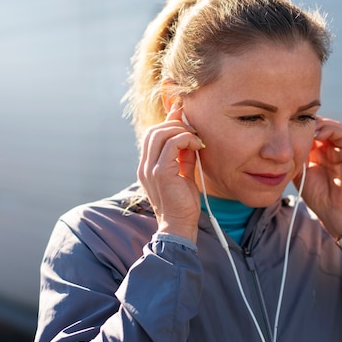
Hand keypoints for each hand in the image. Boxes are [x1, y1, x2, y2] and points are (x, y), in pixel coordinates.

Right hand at [137, 103, 204, 241]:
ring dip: (181, 131)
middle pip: (154, 131)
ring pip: (161, 134)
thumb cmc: (183, 204)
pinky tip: (197, 146)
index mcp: (147, 166)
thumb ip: (183, 157)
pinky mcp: (161, 173)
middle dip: (175, 124)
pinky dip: (186, 140)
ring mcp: (150, 169)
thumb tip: (190, 139)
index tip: (183, 115)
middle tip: (194, 130)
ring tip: (196, 139)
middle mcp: (145, 166)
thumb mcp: (183, 175)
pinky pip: (172, 145)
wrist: (179, 226)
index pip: (152, 135)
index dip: (168, 122)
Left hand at [294, 117, 341, 238]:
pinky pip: (340, 133)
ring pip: (330, 125)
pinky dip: (328, 129)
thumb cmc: (315, 195)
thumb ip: (293, 157)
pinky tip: (317, 135)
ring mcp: (337, 149)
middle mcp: (326, 148)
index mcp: (314, 152)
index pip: (308, 131)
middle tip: (296, 122)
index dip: (298, 125)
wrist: (333, 209)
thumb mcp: (298, 172)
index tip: (287, 124)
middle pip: (319, 125)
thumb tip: (284, 141)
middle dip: (308, 121)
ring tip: (307, 128)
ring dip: (318, 123)